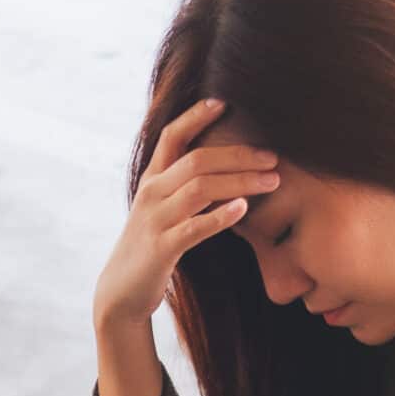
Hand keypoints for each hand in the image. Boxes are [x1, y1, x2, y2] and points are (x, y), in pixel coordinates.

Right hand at [92, 97, 280, 330]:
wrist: (122, 293)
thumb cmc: (151, 249)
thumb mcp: (164, 211)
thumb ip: (187, 189)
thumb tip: (231, 174)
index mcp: (153, 179)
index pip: (173, 135)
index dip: (197, 115)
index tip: (225, 103)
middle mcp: (152, 193)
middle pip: (197, 160)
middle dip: (239, 155)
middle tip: (273, 157)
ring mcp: (155, 220)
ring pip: (200, 189)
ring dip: (241, 182)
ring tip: (272, 181)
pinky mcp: (161, 249)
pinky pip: (195, 227)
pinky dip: (221, 216)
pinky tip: (244, 209)